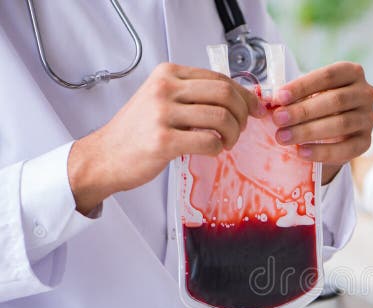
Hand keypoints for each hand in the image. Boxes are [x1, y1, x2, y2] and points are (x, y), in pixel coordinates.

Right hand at [68, 63, 262, 214]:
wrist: (105, 156)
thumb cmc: (138, 131)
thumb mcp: (162, 99)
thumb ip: (194, 95)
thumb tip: (239, 99)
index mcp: (168, 74)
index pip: (220, 78)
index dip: (244, 95)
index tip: (254, 109)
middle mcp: (164, 88)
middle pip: (225, 94)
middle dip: (242, 114)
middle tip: (240, 129)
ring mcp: (162, 114)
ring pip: (221, 117)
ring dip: (233, 134)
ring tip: (226, 142)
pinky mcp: (163, 141)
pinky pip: (209, 141)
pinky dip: (218, 148)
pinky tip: (213, 150)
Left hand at [270, 62, 372, 183]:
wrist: (336, 128)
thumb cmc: (318, 102)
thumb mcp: (310, 92)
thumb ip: (295, 94)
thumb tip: (268, 102)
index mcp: (352, 72)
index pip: (328, 76)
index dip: (302, 86)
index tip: (279, 98)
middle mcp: (366, 93)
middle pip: (336, 101)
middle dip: (303, 111)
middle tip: (278, 120)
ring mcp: (368, 118)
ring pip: (341, 124)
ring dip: (309, 131)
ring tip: (283, 137)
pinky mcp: (366, 142)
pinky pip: (346, 149)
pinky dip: (322, 152)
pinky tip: (301, 152)